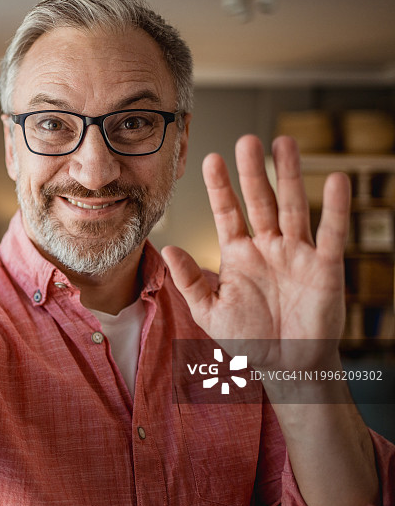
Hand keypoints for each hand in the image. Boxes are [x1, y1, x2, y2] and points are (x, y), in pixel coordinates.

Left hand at [162, 135, 350, 376]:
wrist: (285, 367)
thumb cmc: (247, 338)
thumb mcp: (209, 310)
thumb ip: (190, 280)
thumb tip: (170, 247)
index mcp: (238, 254)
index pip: (227, 212)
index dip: (220, 187)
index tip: (210, 159)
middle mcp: (267, 246)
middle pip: (260, 201)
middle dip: (253, 171)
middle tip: (247, 139)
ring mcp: (296, 254)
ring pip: (292, 207)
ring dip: (289, 175)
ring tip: (284, 143)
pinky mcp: (324, 267)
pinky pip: (330, 234)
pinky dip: (335, 208)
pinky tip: (336, 180)